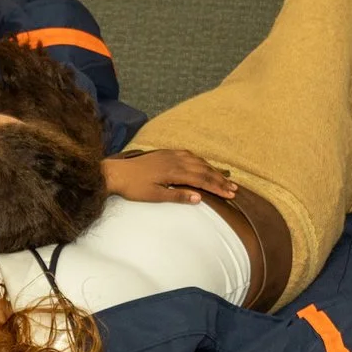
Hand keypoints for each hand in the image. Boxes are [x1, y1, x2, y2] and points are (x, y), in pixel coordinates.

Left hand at [102, 148, 237, 204]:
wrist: (116, 173)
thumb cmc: (134, 187)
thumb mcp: (155, 196)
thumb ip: (178, 196)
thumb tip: (199, 197)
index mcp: (174, 172)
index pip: (202, 180)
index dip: (218, 187)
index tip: (230, 194)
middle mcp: (176, 160)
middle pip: (204, 170)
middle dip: (220, 180)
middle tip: (234, 189)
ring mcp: (171, 155)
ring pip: (198, 161)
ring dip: (213, 170)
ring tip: (225, 179)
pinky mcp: (166, 153)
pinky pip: (189, 155)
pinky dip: (200, 161)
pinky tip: (204, 165)